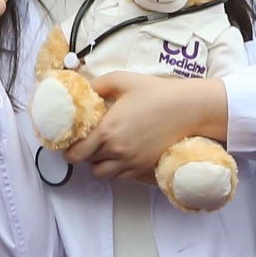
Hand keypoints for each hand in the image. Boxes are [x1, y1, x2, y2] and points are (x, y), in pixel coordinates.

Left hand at [81, 72, 229, 180]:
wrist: (187, 108)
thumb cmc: (156, 92)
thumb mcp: (122, 80)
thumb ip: (97, 85)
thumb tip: (82, 89)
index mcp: (106, 131)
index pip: (74, 154)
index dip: (68, 149)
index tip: (71, 141)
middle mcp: (116, 151)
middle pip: (86, 163)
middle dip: (82, 154)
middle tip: (86, 141)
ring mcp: (131, 161)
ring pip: (102, 173)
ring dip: (98, 163)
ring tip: (102, 149)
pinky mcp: (143, 166)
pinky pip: (120, 176)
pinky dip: (115, 169)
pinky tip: (118, 154)